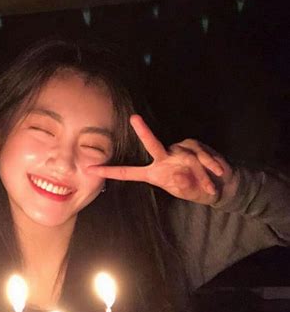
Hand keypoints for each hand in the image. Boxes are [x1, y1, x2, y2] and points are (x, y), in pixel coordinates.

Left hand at [88, 115, 238, 204]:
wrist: (220, 184)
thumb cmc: (197, 190)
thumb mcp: (188, 192)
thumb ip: (183, 186)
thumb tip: (177, 174)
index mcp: (155, 173)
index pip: (129, 172)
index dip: (110, 171)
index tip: (91, 169)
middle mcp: (164, 158)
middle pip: (152, 144)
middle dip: (144, 132)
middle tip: (134, 118)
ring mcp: (178, 150)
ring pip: (187, 155)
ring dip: (201, 172)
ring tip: (210, 184)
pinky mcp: (193, 145)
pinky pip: (201, 153)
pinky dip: (211, 165)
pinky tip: (218, 173)